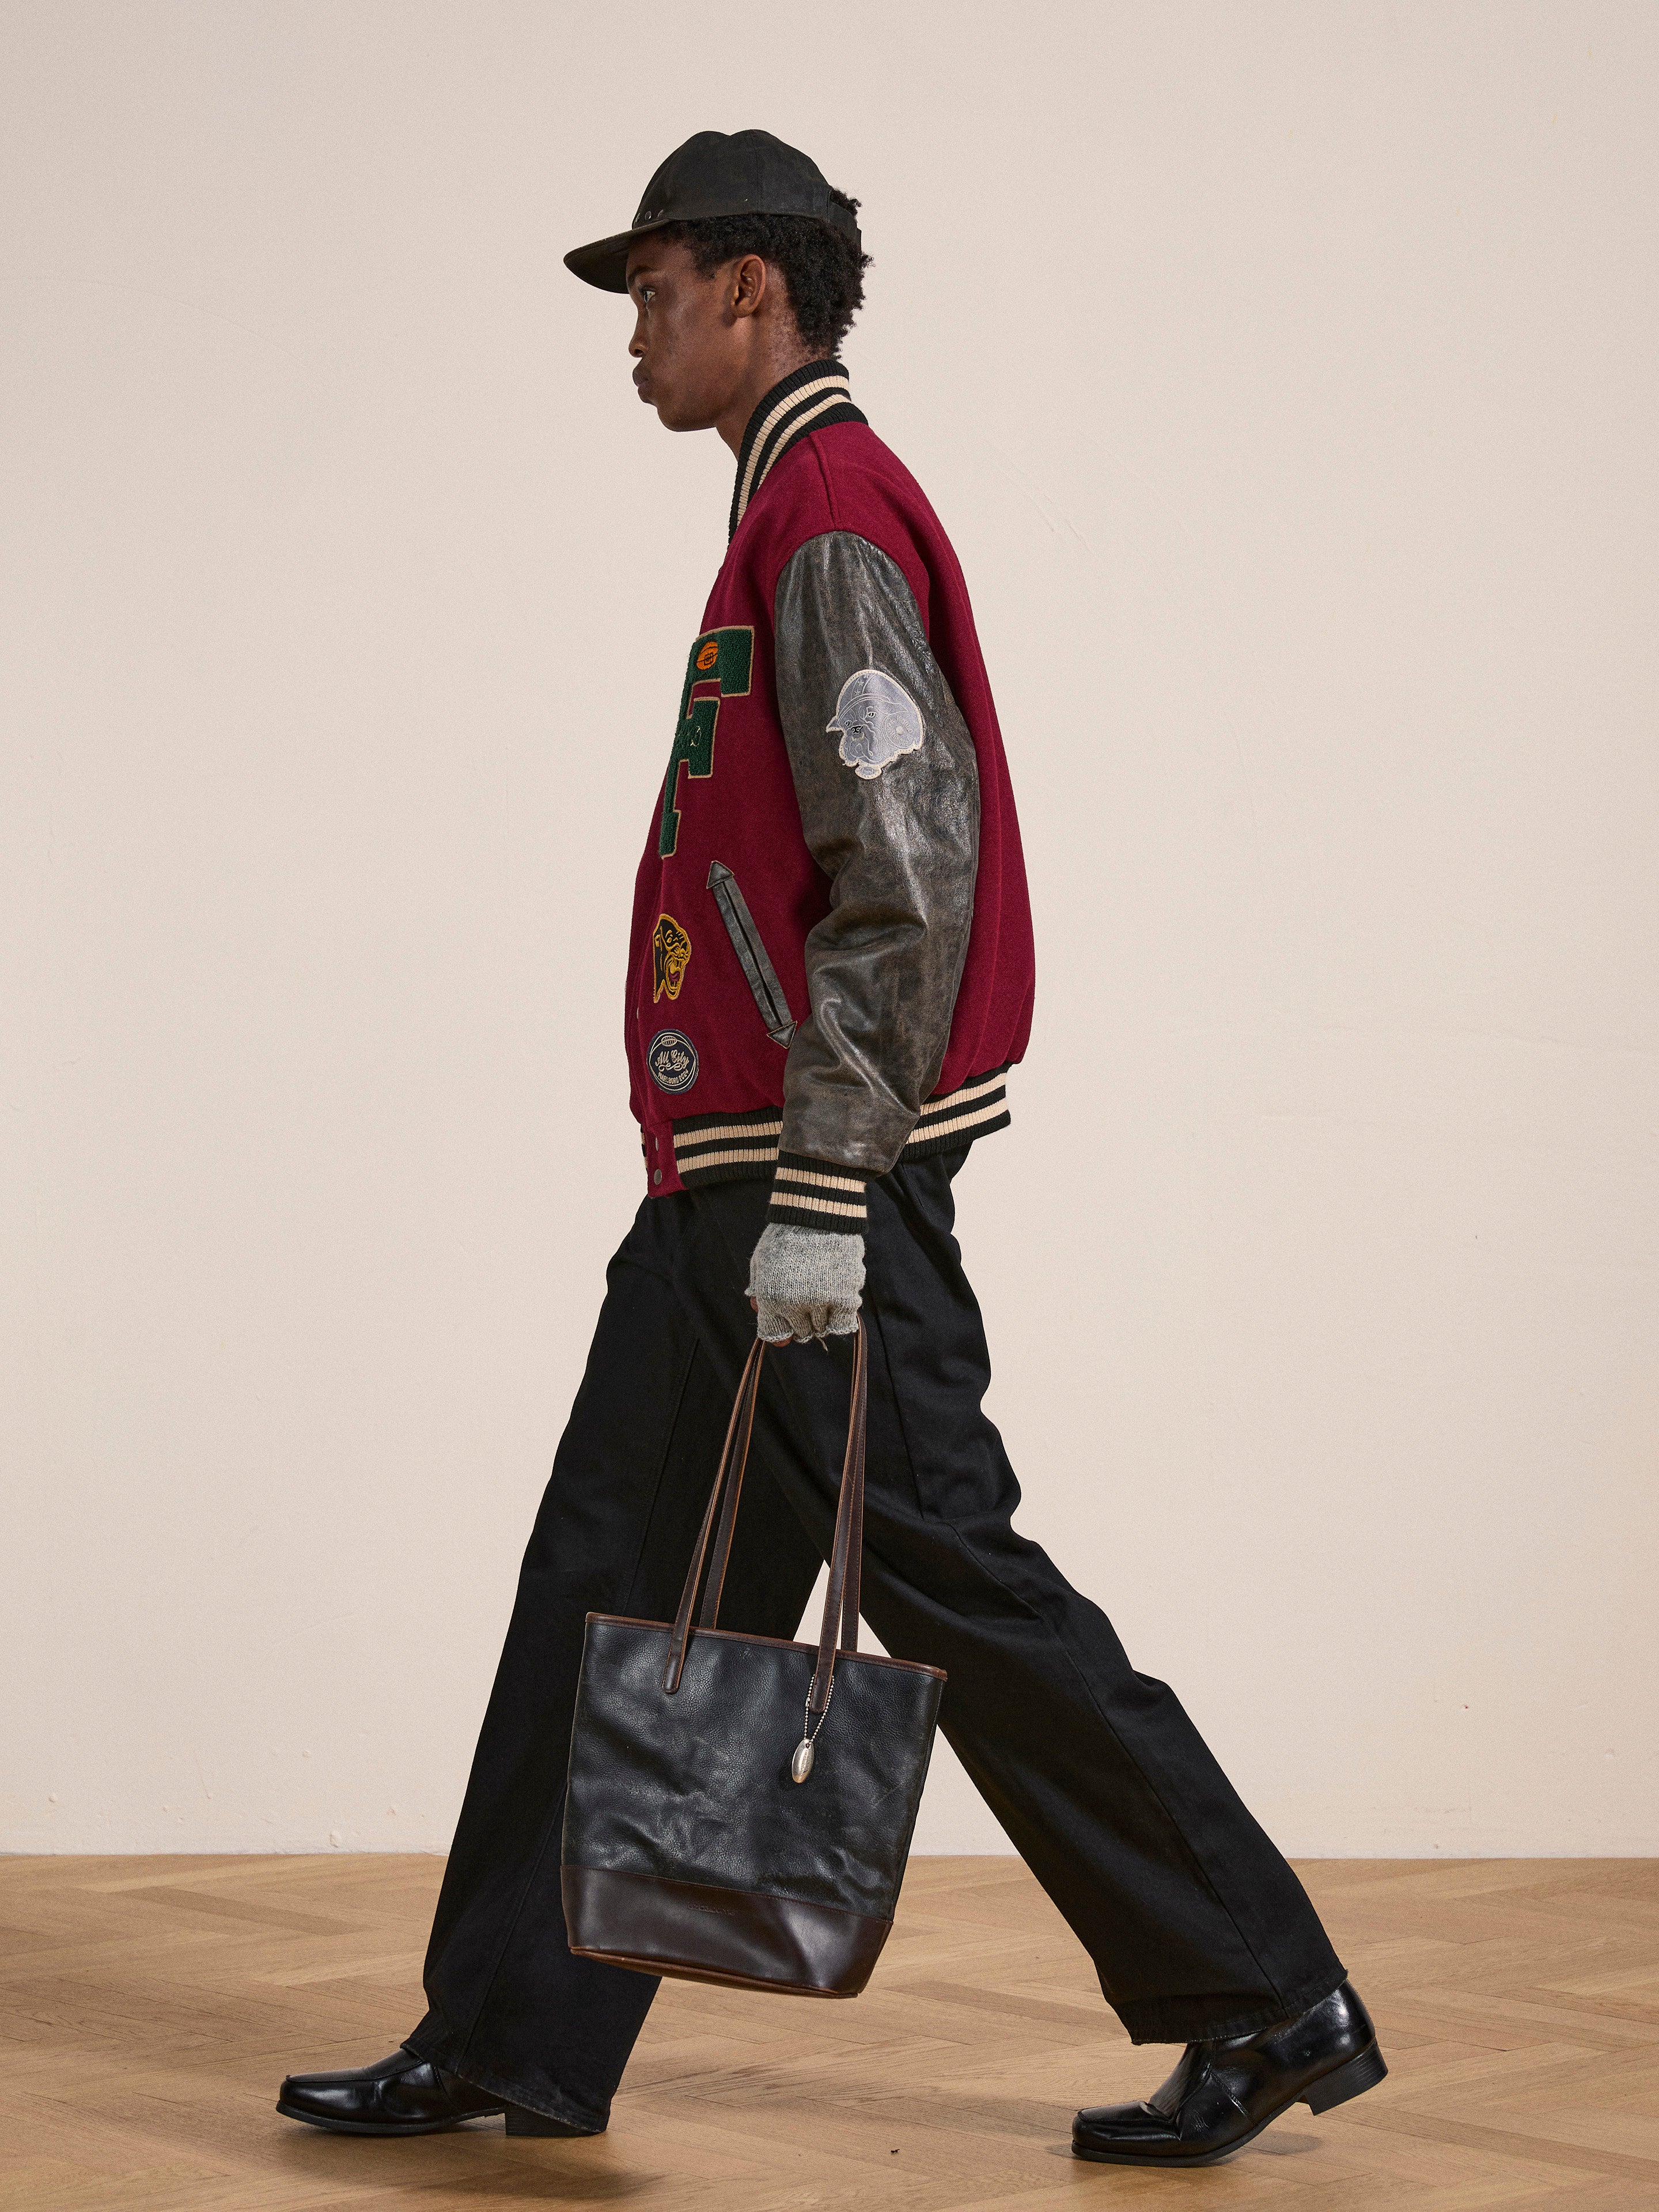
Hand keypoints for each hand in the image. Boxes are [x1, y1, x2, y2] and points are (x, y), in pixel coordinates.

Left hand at [746, 1222, 863, 1344]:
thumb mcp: (761, 1264)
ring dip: (822, 1317)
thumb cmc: (785, 1237)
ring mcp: (821, 1301)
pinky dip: (841, 1315)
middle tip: (806, 1302)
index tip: (787, 1324)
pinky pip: (844, 1322)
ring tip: (822, 1294)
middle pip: (801, 1333)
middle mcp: (795, 1304)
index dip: (780, 1332)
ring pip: (823, 1329)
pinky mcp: (846, 1295)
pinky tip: (837, 1298)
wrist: (816, 1213)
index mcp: (770, 1298)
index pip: (774, 1334)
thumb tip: (765, 1321)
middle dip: (802, 1323)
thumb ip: (760, 1295)